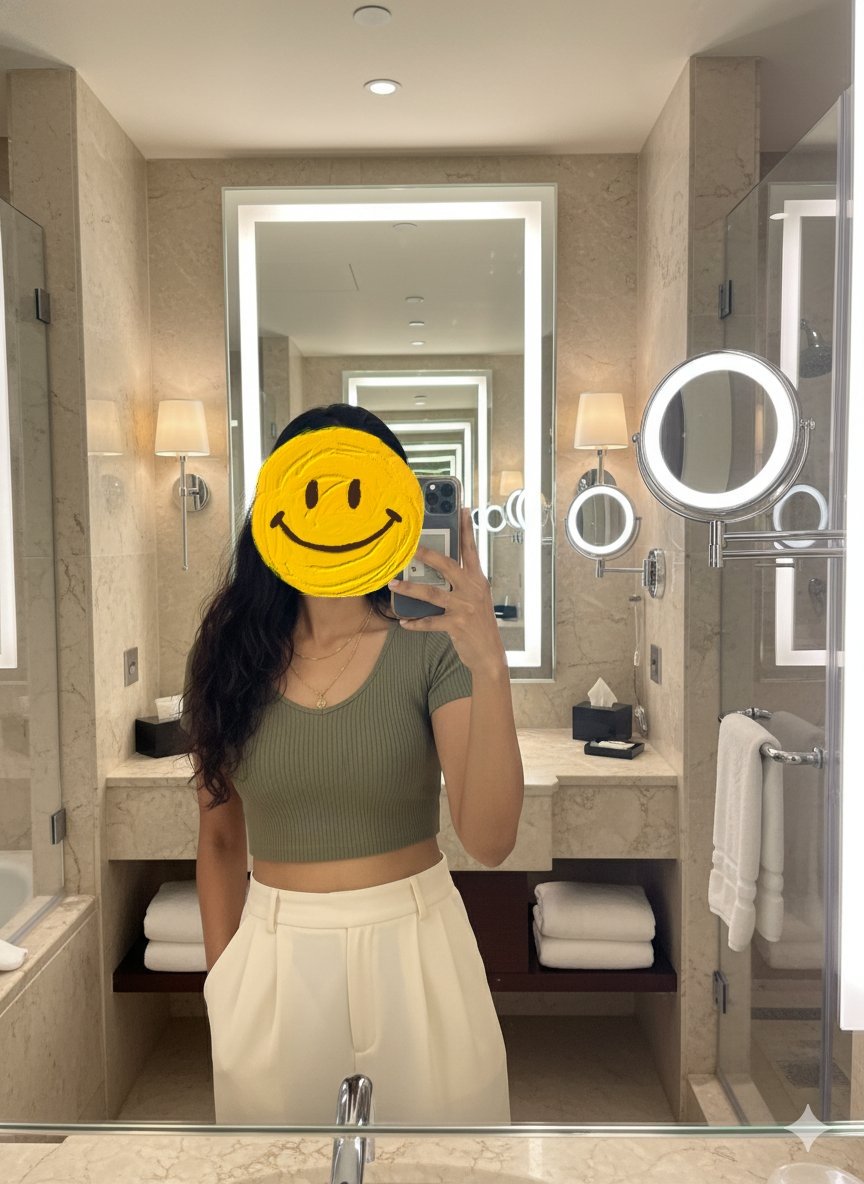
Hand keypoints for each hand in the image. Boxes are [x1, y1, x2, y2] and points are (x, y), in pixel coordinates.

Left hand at [389, 509, 506, 676]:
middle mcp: (472, 589)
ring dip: (410, 589)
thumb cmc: (479, 624)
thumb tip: (434, 574)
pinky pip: (430, 622)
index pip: (471, 550)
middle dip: (426, 555)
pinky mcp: (457, 624)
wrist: (489, 654)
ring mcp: (465, 607)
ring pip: (432, 593)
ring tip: (393, 584)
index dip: (467, 529)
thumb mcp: (475, 599)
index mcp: (478, 580)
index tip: (461, 509)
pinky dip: (415, 622)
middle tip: (408, 547)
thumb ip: (460, 585)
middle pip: (447, 565)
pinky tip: (404, 622)